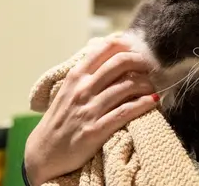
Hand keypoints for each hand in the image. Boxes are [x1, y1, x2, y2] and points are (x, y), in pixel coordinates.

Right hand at [24, 37, 158, 185]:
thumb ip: (89, 74)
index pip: (104, 49)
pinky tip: (154, 100)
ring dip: (146, 84)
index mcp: (76, 76)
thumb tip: (114, 56)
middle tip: (152, 67)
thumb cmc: (61, 119)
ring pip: (126, 86)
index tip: (140, 47)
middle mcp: (82, 89)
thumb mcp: (69, 90)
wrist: (44, 154)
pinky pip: (126, 111)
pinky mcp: (96, 130)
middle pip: (119, 63)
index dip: (126, 45)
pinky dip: (144, 103)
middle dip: (141, 61)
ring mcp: (89, 109)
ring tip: (154, 86)